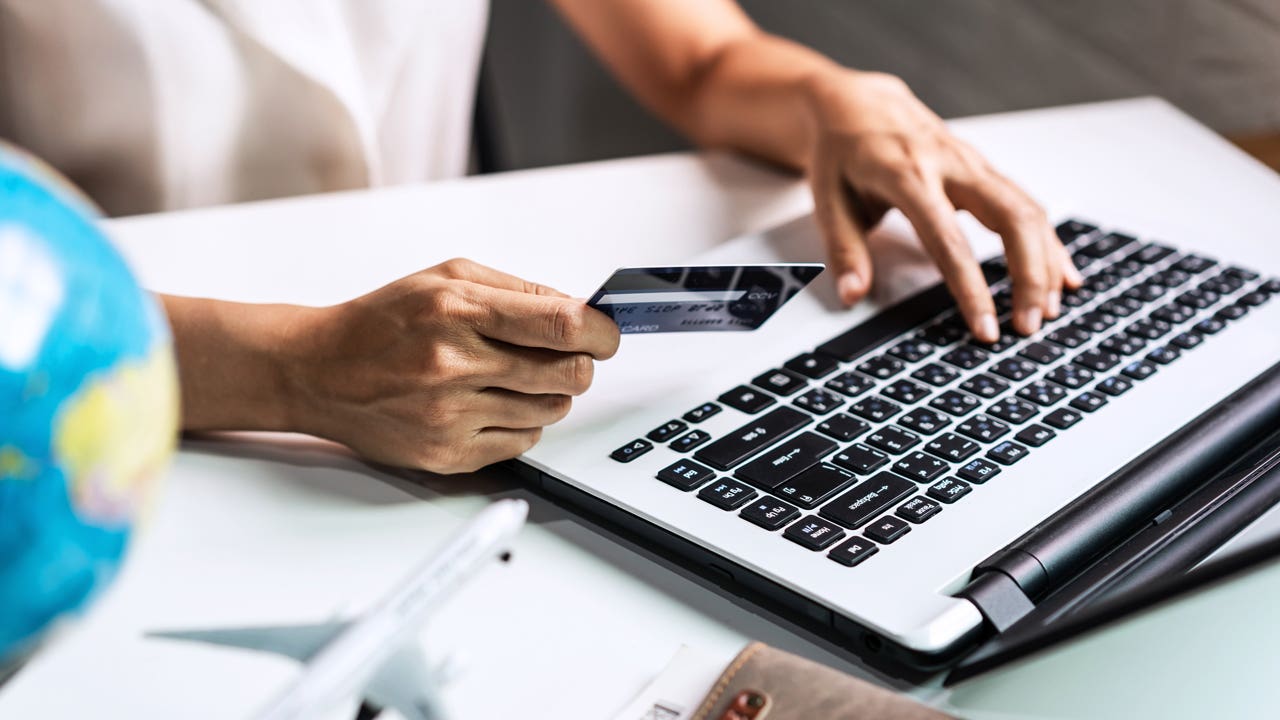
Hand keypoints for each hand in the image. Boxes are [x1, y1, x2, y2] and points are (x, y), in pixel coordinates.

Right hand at [288, 259, 619, 472]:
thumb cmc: (382, 322)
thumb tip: (580, 311)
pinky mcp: (446, 454)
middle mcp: (454, 364)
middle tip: (569, 358)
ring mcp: (450, 415)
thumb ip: (517, 291)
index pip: (562, 325)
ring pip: (550, 412)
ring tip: (517, 377)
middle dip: (581, 365)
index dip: (601, 332)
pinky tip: (493, 404)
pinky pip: (521, 443)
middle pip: (567, 375)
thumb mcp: (446, 278)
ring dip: (550, 394)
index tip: (608, 334)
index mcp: (458, 310)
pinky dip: (522, 423)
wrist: (317, 370)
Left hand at [804, 70, 1081, 340]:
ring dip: (1044, 262)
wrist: (855, 102)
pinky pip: (1026, 204)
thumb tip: (852, 295)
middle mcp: (950, 164)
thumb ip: (844, 249)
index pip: (948, 239)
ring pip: (1028, 210)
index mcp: (907, 174)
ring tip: (1046, 311)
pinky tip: (1060, 275)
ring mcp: (973, 163)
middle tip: (1029, 324)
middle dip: (1028, 275)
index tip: (985, 327)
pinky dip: (1048, 241)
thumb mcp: (826, 199)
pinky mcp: (983, 168)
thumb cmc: (841, 151)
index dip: (971, 287)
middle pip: (1011, 217)